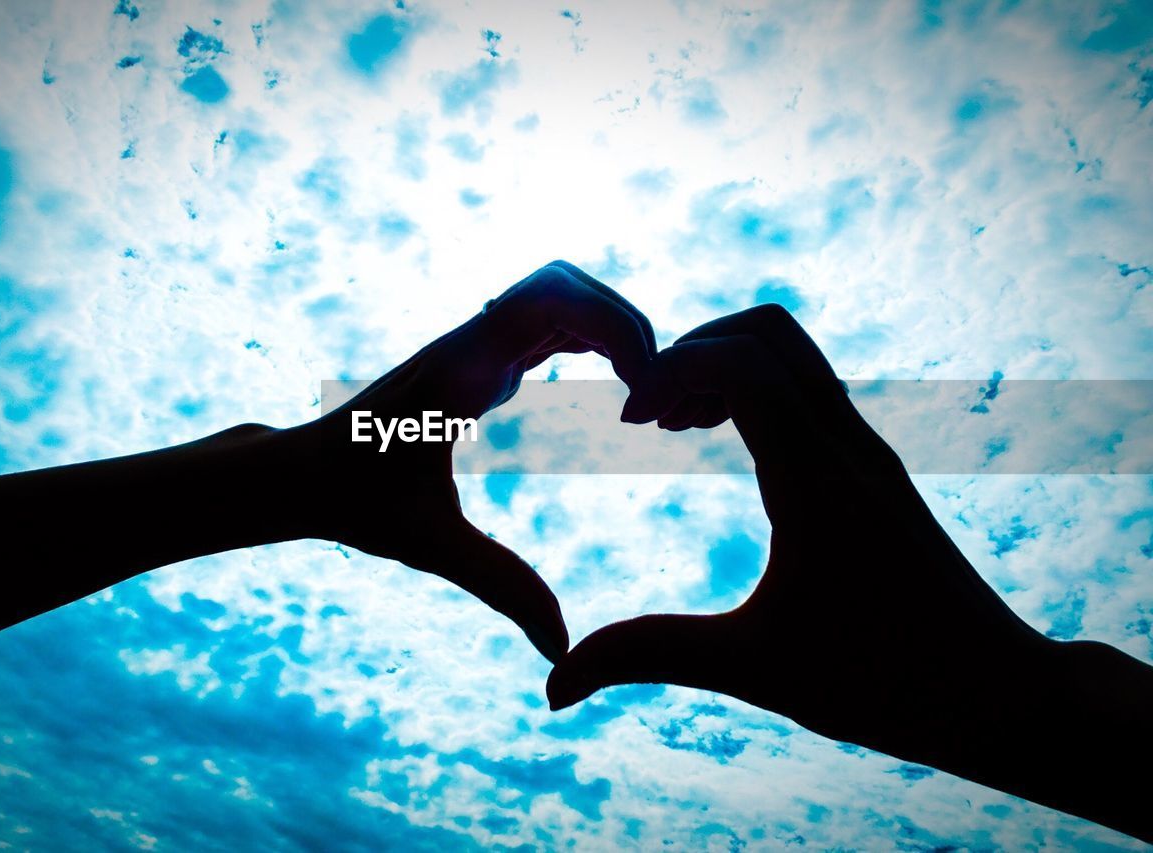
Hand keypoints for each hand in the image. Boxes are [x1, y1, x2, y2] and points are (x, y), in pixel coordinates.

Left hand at [298, 261, 655, 661]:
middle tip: (651, 393)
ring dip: (609, 326)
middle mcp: (467, 344)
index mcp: (458, 371)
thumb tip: (564, 649)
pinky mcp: (475, 358)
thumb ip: (503, 588)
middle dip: (623, 323)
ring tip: (640, 393)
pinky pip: (544, 320)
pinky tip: (611, 386)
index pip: (550, 299)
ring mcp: (471, 345)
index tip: (635, 404)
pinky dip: (589, 337)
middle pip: (564, 282)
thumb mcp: (431, 548)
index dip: (614, 330)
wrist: (299, 473)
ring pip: (556, 292)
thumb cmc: (354, 504)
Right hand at [546, 305, 1078, 792]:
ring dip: (724, 366)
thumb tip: (554, 687)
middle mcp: (849, 447)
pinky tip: (725, 445)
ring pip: (794, 354)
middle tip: (648, 413)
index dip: (671, 370)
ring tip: (675, 424)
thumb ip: (646, 657)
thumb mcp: (751, 669)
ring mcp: (868, 451)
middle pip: (768, 331)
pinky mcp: (875, 468)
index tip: (628, 423)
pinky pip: (809, 390)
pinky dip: (755, 391)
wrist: (999, 694)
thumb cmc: (883, 683)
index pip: (742, 362)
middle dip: (693, 350)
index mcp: (817, 479)